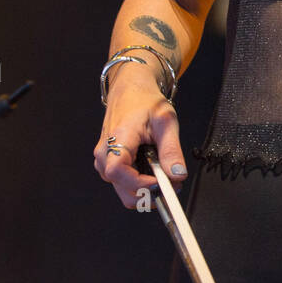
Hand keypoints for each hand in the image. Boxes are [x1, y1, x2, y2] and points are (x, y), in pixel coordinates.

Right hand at [92, 68, 188, 208]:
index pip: (118, 172)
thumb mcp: (165, 121)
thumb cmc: (144, 101)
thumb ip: (171, 150)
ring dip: (146, 190)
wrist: (130, 90)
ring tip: (164, 174)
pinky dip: (140, 184)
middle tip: (172, 183)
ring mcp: (104, 159)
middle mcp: (104, 153)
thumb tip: (177, 175)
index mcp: (117, 139)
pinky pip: (122, 184)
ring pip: (123, 191)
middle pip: (122, 190)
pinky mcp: (107, 163)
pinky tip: (152, 172)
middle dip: (149, 192)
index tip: (162, 183)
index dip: (140, 184)